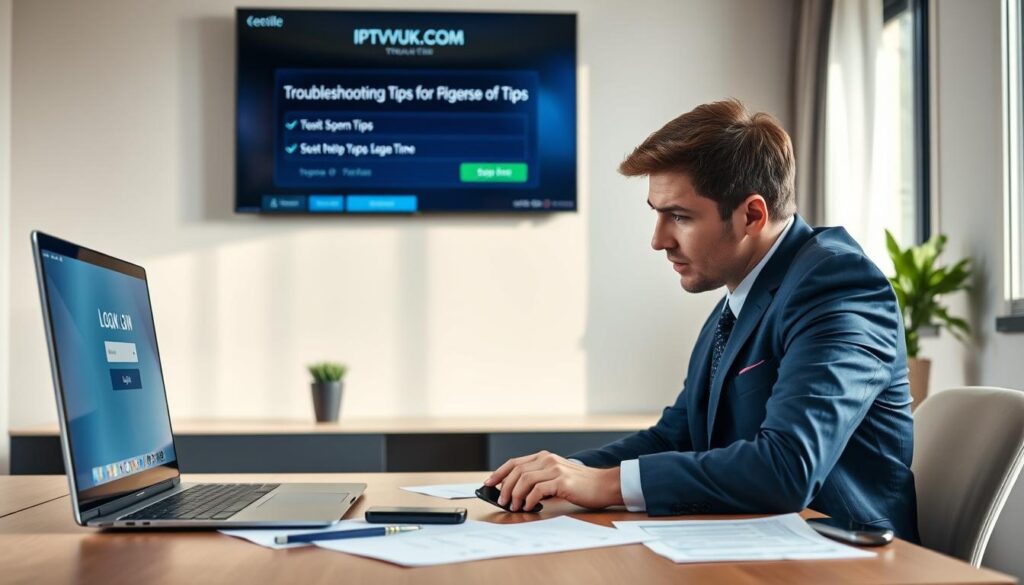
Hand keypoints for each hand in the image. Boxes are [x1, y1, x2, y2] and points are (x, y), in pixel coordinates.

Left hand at [483, 451, 623, 511]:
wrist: (603, 485)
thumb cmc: (580, 485)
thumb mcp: (556, 477)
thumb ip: (539, 480)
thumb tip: (516, 494)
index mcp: (544, 457)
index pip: (514, 462)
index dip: (499, 472)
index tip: (488, 483)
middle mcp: (547, 459)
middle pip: (516, 470)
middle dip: (504, 487)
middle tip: (502, 501)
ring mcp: (554, 468)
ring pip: (524, 479)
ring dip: (515, 495)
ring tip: (514, 507)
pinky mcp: (561, 480)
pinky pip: (537, 490)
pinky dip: (529, 500)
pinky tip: (529, 507)